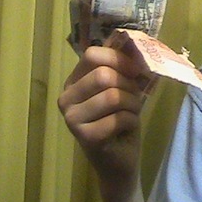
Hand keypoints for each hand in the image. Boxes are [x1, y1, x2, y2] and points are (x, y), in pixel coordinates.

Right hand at [58, 45, 144, 191]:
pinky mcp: (84, 136)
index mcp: (74, 81)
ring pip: (113, 96)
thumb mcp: (124, 87)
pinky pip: (119, 118)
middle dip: (128, 85)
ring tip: (130, 113)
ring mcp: (72, 118)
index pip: (93, 55)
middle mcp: (66, 98)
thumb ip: (123, 66)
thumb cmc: (121, 118)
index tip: (135, 70)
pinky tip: (125, 128)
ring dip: (132, 104)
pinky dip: (131, 121)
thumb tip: (135, 43)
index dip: (119, 59)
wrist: (120, 159)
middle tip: (133, 98)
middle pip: (104, 75)